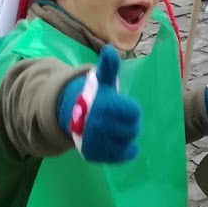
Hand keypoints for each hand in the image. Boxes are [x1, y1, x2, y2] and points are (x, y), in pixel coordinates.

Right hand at [57, 46, 140, 163]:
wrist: (74, 117)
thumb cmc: (96, 97)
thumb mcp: (103, 80)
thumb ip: (109, 67)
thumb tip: (110, 49)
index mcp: (103, 106)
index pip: (133, 112)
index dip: (131, 109)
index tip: (123, 106)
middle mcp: (98, 126)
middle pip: (132, 129)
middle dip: (130, 123)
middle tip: (120, 119)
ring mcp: (96, 142)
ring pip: (127, 143)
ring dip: (126, 136)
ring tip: (117, 129)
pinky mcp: (95, 155)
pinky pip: (119, 157)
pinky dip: (125, 152)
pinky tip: (124, 145)